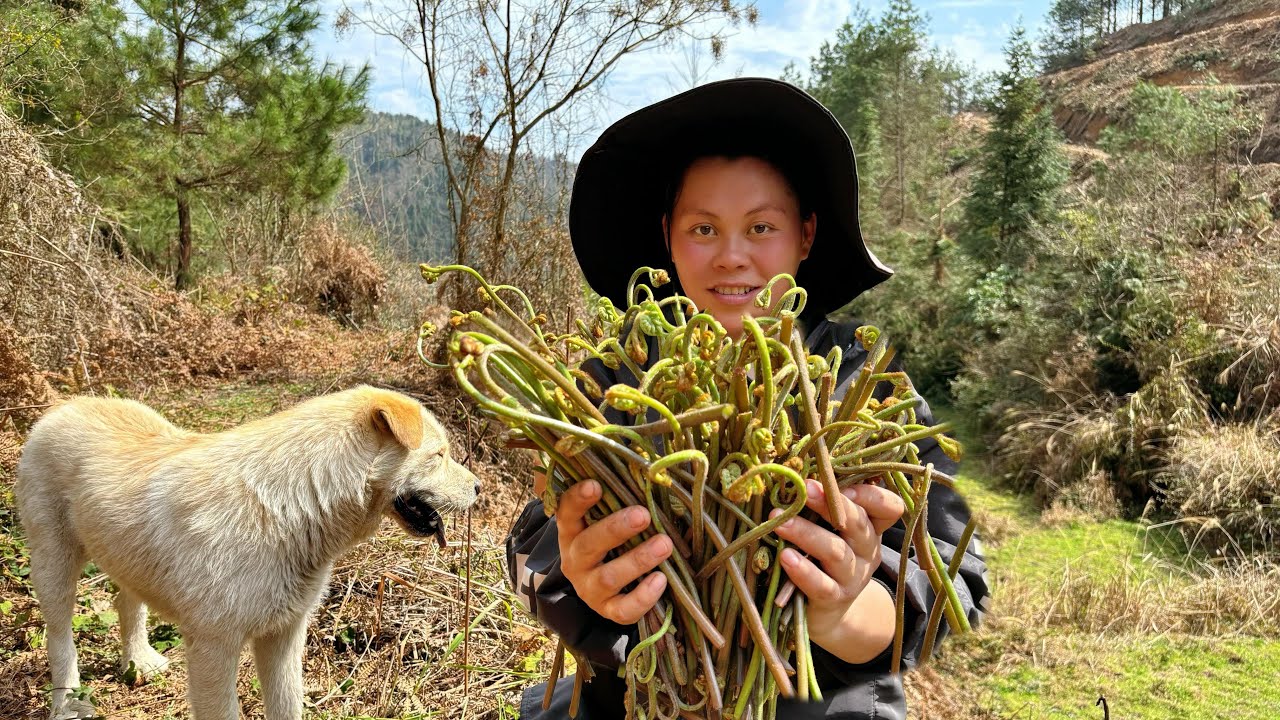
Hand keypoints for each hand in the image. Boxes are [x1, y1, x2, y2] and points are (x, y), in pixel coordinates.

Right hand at [557, 480, 673, 623]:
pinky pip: (623, 609)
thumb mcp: (604, 519)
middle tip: (643, 514)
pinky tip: (661, 580)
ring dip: (637, 559)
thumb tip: (631, 460)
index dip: (577, 500)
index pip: (566, 514)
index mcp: (571, 533)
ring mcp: (590, 589)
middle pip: (588, 546)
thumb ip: (612, 495)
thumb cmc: (611, 541)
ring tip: (665, 544)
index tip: (595, 484)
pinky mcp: (608, 611)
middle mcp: (575, 561)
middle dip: (615, 529)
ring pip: (608, 577)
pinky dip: (643, 597)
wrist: (605, 589)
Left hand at [771, 479, 904, 663]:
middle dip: (831, 503)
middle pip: (858, 523)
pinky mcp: (834, 599)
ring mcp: (853, 577)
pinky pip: (821, 584)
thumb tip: (796, 470)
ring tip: (778, 522)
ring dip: (806, 533)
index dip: (869, 494)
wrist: (829, 612)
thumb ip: (824, 505)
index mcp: (870, 528)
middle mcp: (867, 551)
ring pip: (836, 552)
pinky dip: (803, 570)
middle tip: (804, 488)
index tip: (838, 483)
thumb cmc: (823, 558)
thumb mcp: (831, 530)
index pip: (888, 507)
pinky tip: (785, 557)